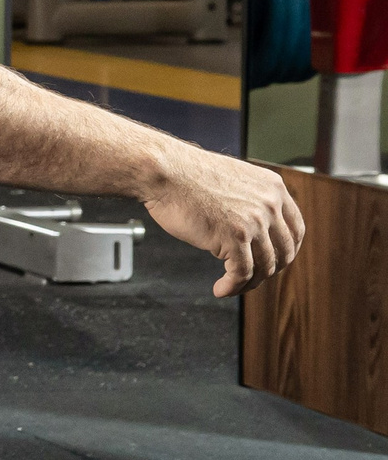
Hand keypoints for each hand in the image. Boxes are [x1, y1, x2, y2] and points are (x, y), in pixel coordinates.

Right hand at [140, 147, 304, 298]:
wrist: (164, 170)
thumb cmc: (185, 174)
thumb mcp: (233, 181)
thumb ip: (250, 201)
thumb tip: (252, 228)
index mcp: (273, 188)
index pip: (296, 230)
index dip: (286, 251)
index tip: (274, 261)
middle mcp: (270, 205)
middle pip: (284, 252)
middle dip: (268, 271)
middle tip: (250, 278)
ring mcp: (254, 222)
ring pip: (264, 266)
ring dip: (248, 283)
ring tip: (231, 286)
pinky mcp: (234, 238)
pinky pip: (242, 273)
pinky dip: (232, 286)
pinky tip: (221, 288)